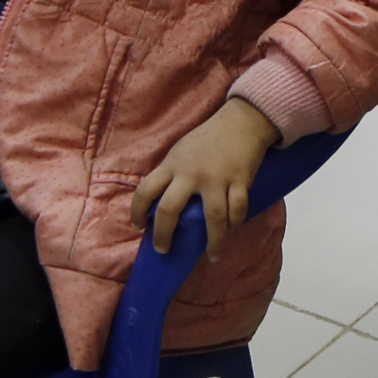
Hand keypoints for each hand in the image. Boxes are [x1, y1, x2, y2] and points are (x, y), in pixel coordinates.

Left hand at [130, 97, 279, 256]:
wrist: (241, 122)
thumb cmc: (207, 139)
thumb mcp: (181, 152)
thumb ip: (171, 175)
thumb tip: (159, 204)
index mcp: (172, 165)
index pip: (145, 190)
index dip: (137, 211)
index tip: (138, 227)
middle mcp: (190, 173)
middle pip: (169, 209)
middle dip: (164, 235)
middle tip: (164, 250)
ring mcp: (216, 178)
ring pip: (213, 218)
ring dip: (214, 241)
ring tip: (213, 255)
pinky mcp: (240, 180)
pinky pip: (238, 209)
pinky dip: (236, 221)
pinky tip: (233, 227)